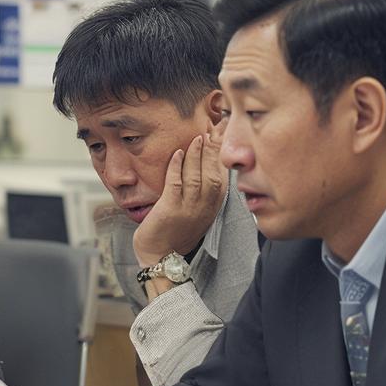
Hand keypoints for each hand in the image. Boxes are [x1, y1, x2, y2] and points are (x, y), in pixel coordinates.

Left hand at [132, 120, 227, 267]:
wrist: (161, 257)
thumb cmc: (176, 232)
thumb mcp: (197, 211)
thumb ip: (204, 191)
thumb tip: (206, 165)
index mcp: (213, 207)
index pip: (223, 176)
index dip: (223, 155)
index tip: (224, 135)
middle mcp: (205, 207)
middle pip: (214, 174)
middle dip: (214, 150)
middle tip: (214, 128)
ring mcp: (189, 209)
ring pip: (197, 177)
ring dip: (197, 155)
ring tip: (198, 137)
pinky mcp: (170, 210)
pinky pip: (176, 184)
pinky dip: (177, 167)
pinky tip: (177, 153)